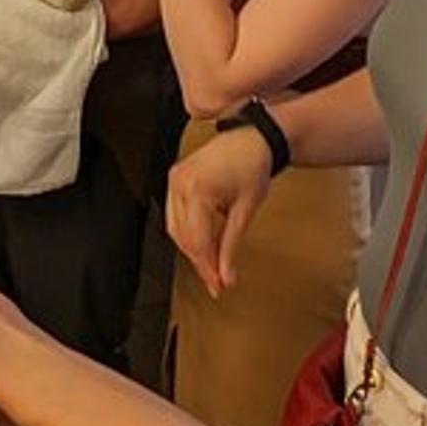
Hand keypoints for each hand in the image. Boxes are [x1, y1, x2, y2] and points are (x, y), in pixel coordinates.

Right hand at [165, 127, 272, 296]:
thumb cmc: (252, 168)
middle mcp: (179, 183)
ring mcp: (174, 179)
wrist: (252, 139)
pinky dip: (187, 232)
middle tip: (217, 281)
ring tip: (211, 266)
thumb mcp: (246, 211)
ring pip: (175, 229)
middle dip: (200, 262)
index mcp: (198, 190)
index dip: (207, 268)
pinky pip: (174, 214)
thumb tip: (226, 276)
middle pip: (183, 237)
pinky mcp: (174, 178)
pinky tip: (203, 243)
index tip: (218, 286)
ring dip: (192, 249)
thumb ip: (231, 246)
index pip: (197, 241)